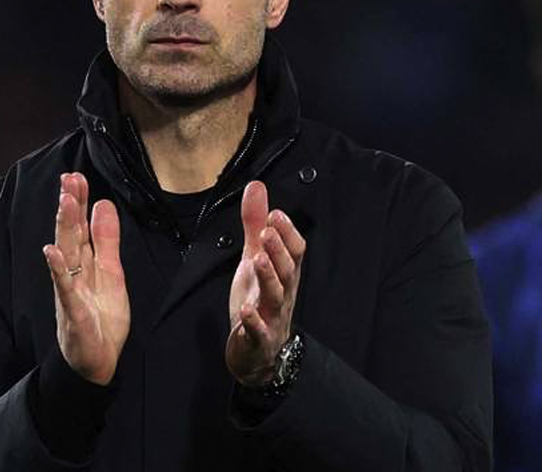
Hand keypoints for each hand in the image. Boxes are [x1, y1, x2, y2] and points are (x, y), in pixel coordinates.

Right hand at [42, 172, 129, 385]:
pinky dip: (58, 269)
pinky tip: (52, 251)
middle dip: (70, 206)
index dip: (79, 202)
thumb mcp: (112, 273)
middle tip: (69, 178)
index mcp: (84, 263)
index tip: (76, 176)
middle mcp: (73, 273)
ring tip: (65, 202)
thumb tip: (103, 204)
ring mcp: (70, 291)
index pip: (80, 227)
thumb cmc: (101, 316)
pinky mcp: (73, 311)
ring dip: (65, 228)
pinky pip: (64, 287)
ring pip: (66, 254)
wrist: (97, 360)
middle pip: (70, 234)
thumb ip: (107, 241)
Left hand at [225, 181, 306, 386]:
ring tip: (257, 260)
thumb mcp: (253, 257)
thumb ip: (254, 224)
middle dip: (278, 250)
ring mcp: (272, 317)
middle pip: (288, 270)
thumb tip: (256, 188)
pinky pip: (259, 331)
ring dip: (268, 278)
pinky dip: (253, 321)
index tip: (275, 213)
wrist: (257, 353)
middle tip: (266, 231)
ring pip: (276, 297)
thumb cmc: (259, 300)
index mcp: (285, 274)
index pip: (295, 251)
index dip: (287, 233)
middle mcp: (283, 293)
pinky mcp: (258, 339)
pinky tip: (245, 310)